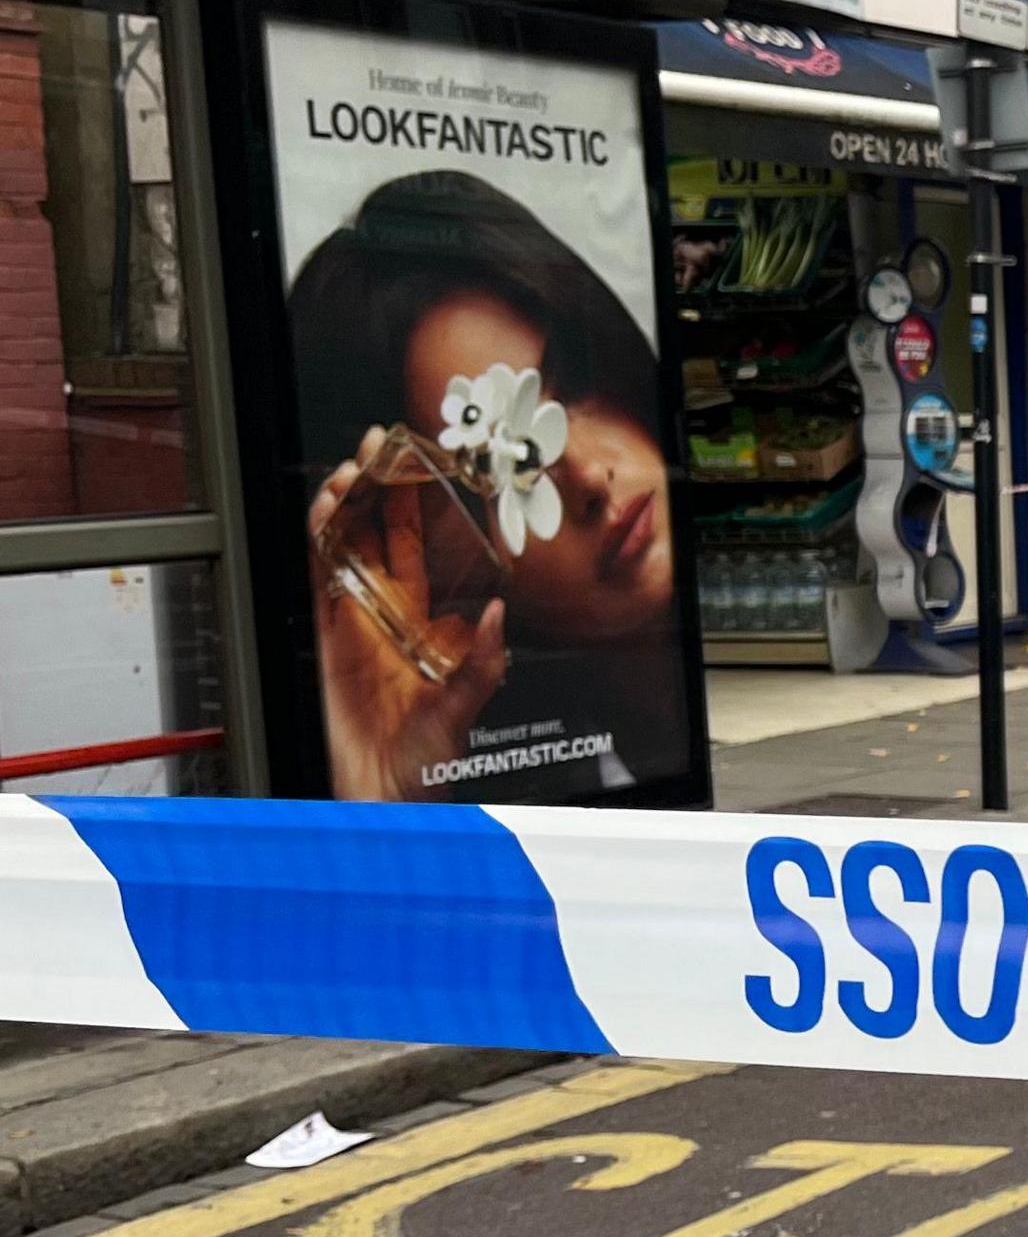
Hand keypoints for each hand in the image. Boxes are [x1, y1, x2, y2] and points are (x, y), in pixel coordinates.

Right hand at [308, 430, 509, 801]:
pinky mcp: (326, 631)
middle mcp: (393, 611)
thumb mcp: (469, 702)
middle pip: (382, 533)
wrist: (383, 792)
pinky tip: (328, 507)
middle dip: (383, 486)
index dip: (426, 508)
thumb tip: (499, 616)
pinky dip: (320, 537)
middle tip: (386, 444)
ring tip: (355, 466)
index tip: (433, 469)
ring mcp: (357, 617)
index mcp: (431, 619)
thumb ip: (484, 661)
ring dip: (348, 502)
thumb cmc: (428, 757)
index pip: (426, 548)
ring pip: (348, 543)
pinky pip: (319, 572)